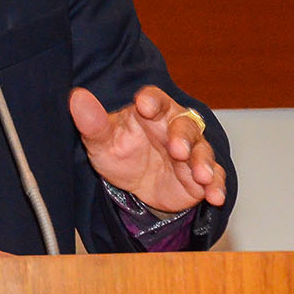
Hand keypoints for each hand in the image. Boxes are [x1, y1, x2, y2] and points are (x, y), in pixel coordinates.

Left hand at [69, 86, 226, 214]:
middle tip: (177, 148)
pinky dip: (216, 186)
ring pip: (202, 150)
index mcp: (151, 111)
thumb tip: (77, 97)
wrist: (135, 188)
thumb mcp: (101, 141)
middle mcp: (175, 127)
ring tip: (201, 175)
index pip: (155, 99)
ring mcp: (191, 152)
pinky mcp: (200, 176)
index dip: (152, 100)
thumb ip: (92, 122)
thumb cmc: (120, 152)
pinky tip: (214, 196)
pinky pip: (214, 178)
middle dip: (183, 135)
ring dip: (203, 162)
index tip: (144, 104)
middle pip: (185, 124)